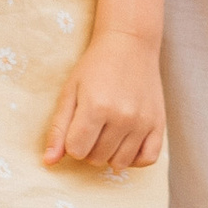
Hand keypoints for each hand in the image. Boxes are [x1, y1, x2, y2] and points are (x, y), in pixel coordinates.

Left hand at [40, 30, 163, 174]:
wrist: (130, 44)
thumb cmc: (95, 66)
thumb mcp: (70, 91)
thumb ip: (58, 128)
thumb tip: (49, 162)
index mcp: (96, 107)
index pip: (76, 151)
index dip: (72, 142)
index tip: (76, 126)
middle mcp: (122, 117)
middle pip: (97, 159)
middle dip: (89, 148)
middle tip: (92, 126)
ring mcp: (142, 122)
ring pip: (119, 163)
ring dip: (109, 154)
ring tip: (108, 133)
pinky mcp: (159, 124)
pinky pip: (147, 159)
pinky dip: (135, 159)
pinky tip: (126, 144)